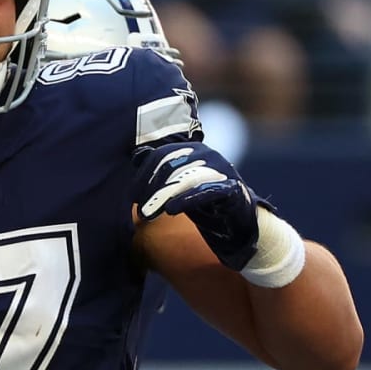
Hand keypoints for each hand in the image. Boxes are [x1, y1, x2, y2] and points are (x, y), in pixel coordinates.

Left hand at [132, 142, 264, 270]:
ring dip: (162, 196)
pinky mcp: (232, 188)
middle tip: (139, 207)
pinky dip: (187, 200)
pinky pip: (207, 191)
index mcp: (192, 149)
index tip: (133, 195)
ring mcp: (221, 169)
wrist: (237, 219)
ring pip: (185, 178)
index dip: (143, 175)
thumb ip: (160, 170)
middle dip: (150, 187)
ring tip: (147, 213)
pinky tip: (171, 210)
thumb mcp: (178, 184)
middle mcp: (207, 155)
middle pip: (170, 165)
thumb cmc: (204, 200)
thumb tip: (136, 157)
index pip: (160, 155)